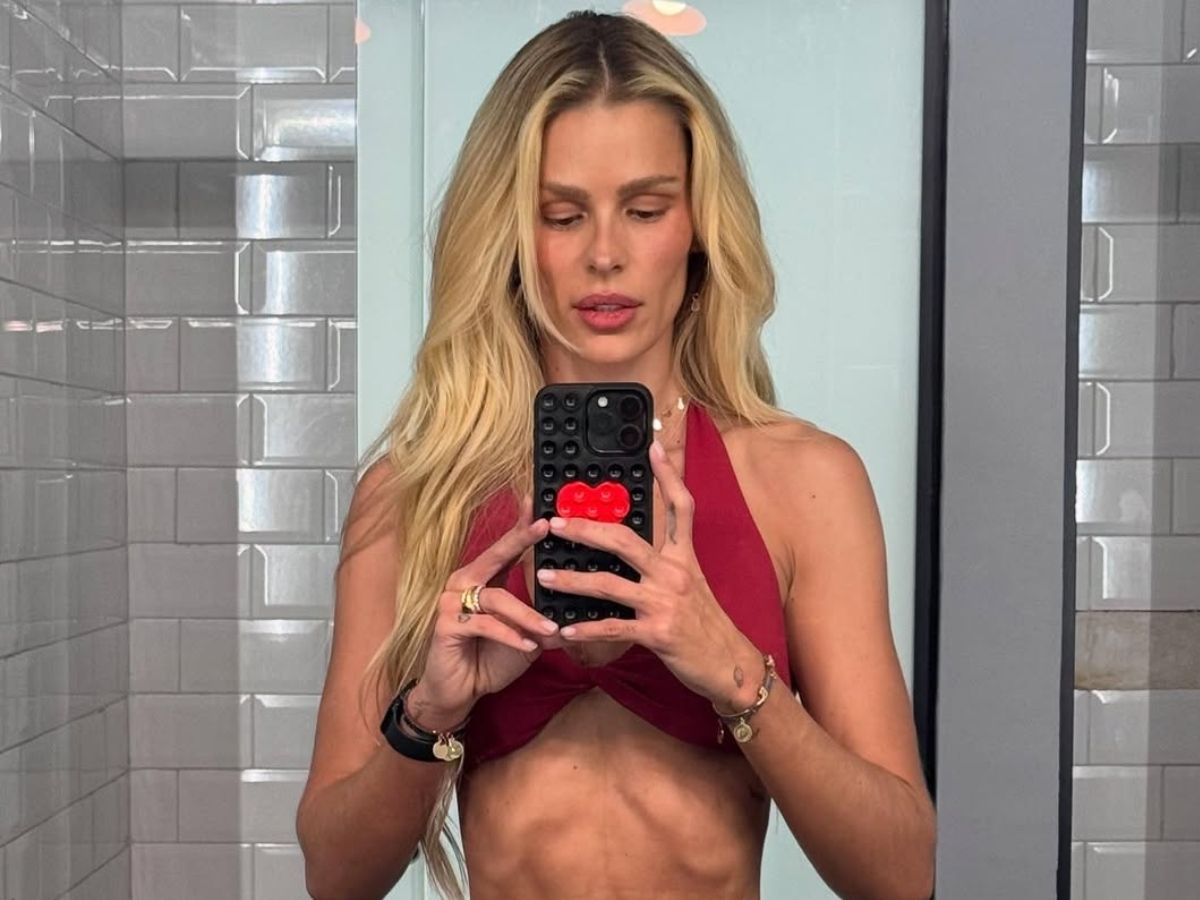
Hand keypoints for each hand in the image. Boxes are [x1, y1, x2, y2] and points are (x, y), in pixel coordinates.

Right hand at [410, 496, 558, 729]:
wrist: (460, 690)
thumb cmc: (492, 657)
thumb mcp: (526, 635)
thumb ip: (544, 617)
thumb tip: (580, 608)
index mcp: (483, 578)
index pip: (506, 548)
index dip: (522, 526)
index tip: (541, 505)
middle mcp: (464, 582)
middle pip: (495, 556)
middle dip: (521, 539)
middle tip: (545, 526)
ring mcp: (452, 602)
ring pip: (497, 598)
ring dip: (527, 615)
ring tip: (550, 629)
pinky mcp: (446, 625)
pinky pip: (485, 624)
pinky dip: (509, 635)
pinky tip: (527, 645)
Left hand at [534, 440, 762, 708]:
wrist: (730, 664)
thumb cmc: (706, 623)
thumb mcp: (693, 583)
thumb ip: (667, 561)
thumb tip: (636, 545)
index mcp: (684, 557)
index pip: (680, 507)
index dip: (668, 475)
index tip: (653, 446)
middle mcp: (675, 573)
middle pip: (626, 539)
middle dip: (587, 529)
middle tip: (556, 523)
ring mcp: (666, 602)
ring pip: (610, 584)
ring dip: (572, 581)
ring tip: (543, 577)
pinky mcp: (658, 633)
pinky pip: (614, 627)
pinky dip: (586, 629)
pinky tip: (564, 630)